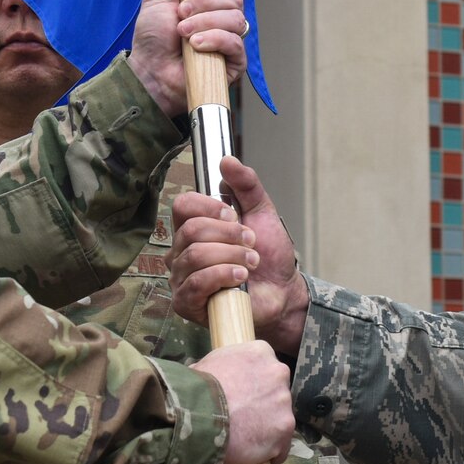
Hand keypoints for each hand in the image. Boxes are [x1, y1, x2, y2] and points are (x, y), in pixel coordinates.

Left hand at [126, 0, 247, 117]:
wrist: (148, 69)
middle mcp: (224, 17)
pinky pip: (235, 42)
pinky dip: (214, 39)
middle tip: (181, 14)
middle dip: (204, 3)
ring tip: (183, 32)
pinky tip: (195, 46)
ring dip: (204, 22)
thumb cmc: (153, 35)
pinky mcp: (235, 62)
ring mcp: (231, 39)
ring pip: (236, 18)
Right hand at [169, 157, 307, 355]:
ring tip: (251, 262)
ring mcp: (181, 278)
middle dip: (230, 235)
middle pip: (192, 230)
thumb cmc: (269, 255)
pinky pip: (196, 283)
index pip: (183, 205)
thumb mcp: (262, 212)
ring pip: (195, 255)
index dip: (209, 207)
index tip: (234, 215)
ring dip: (232, 256)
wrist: (282, 292)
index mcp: (193, 227)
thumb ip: (246, 185)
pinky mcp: (187, 303)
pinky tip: (241, 277)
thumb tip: (226, 160)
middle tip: (252, 244)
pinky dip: (223, 275)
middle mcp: (181, 251)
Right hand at [191, 340, 294, 463]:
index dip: (253, 384)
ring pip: (279, 419)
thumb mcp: (207, 364)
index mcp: (261, 352)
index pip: (265, 368)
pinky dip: (268, 451)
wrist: (197, 414)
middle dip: (263, 405)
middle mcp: (278, 373)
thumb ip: (223, 368)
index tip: (242, 396)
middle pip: (276, 392)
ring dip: (266, 428)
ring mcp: (284, 402)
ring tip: (243, 438)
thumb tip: (210, 375)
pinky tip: (251, 453)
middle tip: (243, 418)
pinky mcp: (284, 429)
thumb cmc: (195, 388)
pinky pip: (280, 445)